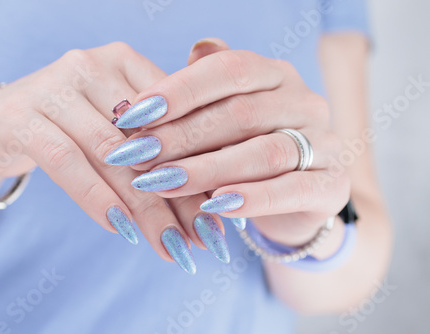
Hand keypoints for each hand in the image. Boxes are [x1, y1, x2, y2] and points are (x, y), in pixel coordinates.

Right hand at [0, 42, 226, 273]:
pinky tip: (122, 230)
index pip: (175, 118)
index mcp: (126, 62)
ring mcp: (55, 86)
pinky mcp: (21, 116)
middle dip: (181, 197)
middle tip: (206, 240)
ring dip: (146, 208)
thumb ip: (156, 149)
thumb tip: (212, 204)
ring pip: (113, 155)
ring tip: (172, 248)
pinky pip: (66, 161)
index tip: (224, 213)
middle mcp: (93, 64)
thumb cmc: (70, 129)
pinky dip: (97, 198)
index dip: (203, 167)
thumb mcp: (114, 129)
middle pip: (148, 140)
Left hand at [113, 38, 349, 245]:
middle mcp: (304, 101)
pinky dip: (252, 198)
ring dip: (207, 169)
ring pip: (264, 151)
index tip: (133, 115)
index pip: (229, 69)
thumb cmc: (247, 150)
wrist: (295, 198)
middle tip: (138, 156)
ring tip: (162, 182)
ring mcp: (325, 142)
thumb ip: (200, 97)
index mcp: (275, 75)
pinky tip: (215, 206)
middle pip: (242, 113)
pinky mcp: (332, 185)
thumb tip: (173, 69)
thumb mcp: (223, 120)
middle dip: (182, 136)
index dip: (180, 90)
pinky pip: (292, 189)